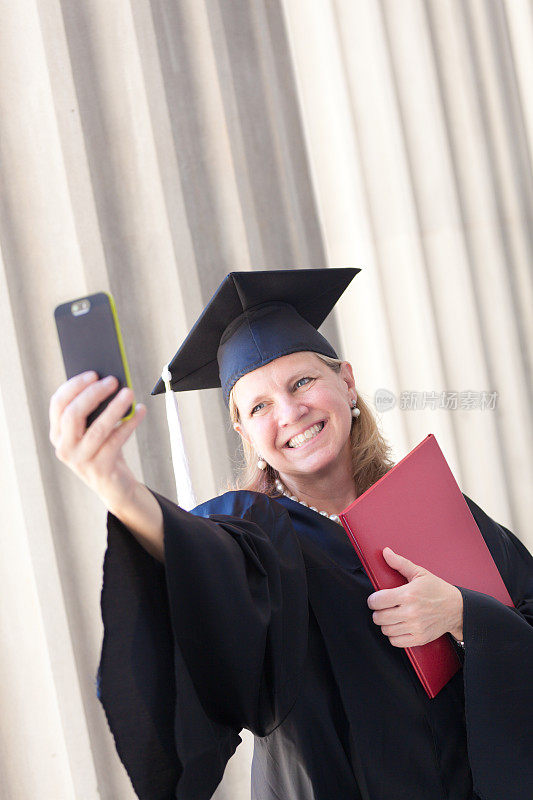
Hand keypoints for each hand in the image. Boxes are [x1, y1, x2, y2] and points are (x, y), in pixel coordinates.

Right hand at [49, 371, 146, 513]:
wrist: (114, 485)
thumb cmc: (103, 448)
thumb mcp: (92, 429)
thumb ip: (93, 410)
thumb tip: (109, 382)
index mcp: (57, 433)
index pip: (58, 403)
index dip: (75, 386)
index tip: (94, 373)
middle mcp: (64, 447)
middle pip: (73, 414)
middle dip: (93, 394)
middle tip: (113, 381)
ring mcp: (80, 460)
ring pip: (97, 428)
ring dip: (115, 407)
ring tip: (129, 393)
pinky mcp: (100, 469)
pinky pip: (116, 440)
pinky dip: (130, 423)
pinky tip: (140, 411)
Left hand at [367, 547, 463, 646]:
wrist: (457, 608)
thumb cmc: (437, 589)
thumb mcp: (420, 573)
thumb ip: (400, 563)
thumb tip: (385, 552)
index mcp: (408, 594)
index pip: (378, 601)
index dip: (372, 600)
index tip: (375, 599)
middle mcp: (410, 612)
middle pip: (379, 617)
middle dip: (377, 612)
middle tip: (383, 608)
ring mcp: (415, 627)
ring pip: (386, 630)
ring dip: (385, 623)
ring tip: (390, 617)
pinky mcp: (419, 638)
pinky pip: (396, 641)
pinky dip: (393, 635)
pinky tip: (398, 627)